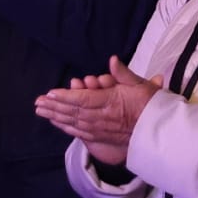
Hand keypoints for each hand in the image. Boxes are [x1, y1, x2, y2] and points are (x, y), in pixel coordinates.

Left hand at [35, 56, 162, 165]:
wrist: (159, 133)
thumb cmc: (152, 107)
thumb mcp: (142, 86)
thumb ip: (124, 73)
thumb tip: (112, 60)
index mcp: (111, 103)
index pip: (83, 99)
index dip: (65, 97)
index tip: (50, 93)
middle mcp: (102, 118)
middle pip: (73, 112)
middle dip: (54, 106)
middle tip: (37, 103)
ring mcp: (100, 130)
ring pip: (73, 123)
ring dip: (55, 116)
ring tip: (41, 111)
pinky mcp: (101, 138)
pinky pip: (79, 132)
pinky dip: (66, 127)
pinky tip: (56, 123)